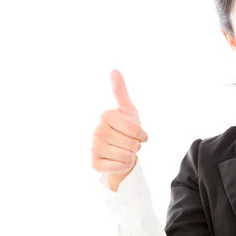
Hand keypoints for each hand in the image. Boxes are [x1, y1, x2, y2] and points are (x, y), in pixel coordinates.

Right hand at [91, 70, 147, 184]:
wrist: (119, 151)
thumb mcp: (127, 110)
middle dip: (136, 145)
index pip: (134, 130)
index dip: (142, 135)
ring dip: (130, 155)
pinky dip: (123, 165)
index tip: (139, 134)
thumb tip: (114, 70)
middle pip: (131, 143)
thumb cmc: (125, 129)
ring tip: (123, 150)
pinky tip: (117, 160)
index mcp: (106, 115)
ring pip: (126, 155)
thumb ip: (121, 91)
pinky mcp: (94, 163)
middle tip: (129, 143)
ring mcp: (93, 147)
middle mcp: (96, 130)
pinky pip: (120, 166)